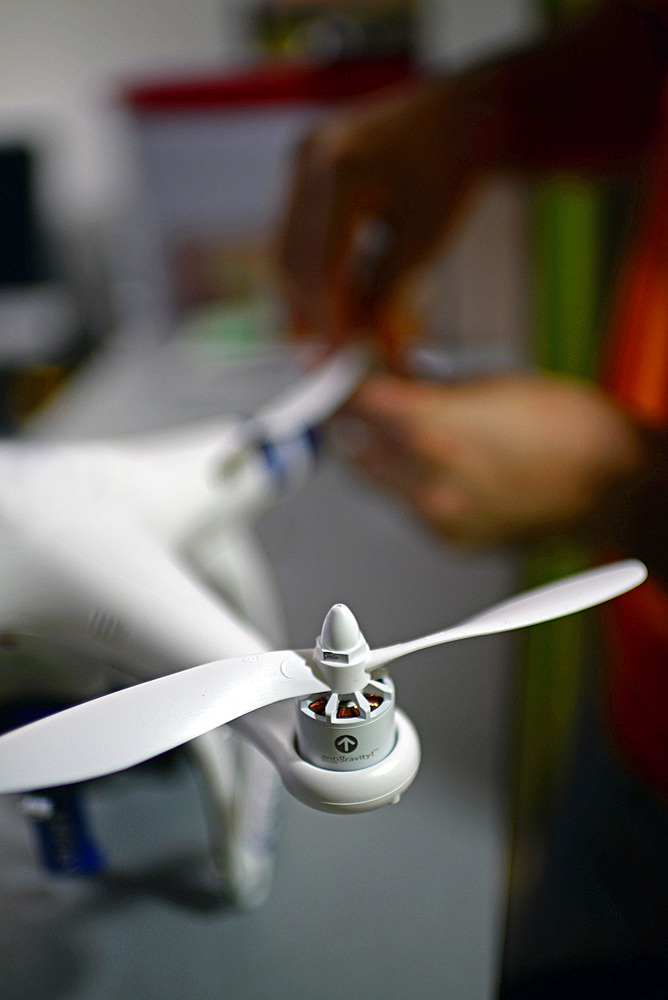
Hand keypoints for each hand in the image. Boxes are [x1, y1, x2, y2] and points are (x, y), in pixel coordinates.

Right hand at [277, 74, 501, 356]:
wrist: (463, 112)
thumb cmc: (453, 171)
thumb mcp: (423, 243)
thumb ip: (384, 294)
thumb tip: (358, 342)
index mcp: (342, 171)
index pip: (318, 267)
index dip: (325, 318)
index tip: (338, 354)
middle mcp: (310, 157)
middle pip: (290, 259)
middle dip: (305, 312)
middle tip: (321, 354)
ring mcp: (302, 155)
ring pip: (285, 245)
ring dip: (300, 293)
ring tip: (322, 332)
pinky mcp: (304, 161)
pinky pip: (295, 225)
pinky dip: (307, 265)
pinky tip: (324, 296)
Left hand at [338, 372, 645, 546]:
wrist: (614, 488)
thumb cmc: (573, 430)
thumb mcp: (497, 381)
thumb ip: (435, 384)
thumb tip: (398, 376)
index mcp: (435, 429)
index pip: (357, 402)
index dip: (337, 381)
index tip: (328, 370)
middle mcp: (427, 481)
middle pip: (356, 446)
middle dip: (350, 420)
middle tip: (352, 400)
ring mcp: (438, 518)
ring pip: (380, 482)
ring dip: (378, 454)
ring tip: (400, 432)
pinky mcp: (452, 541)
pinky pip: (410, 508)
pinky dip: (411, 485)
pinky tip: (434, 466)